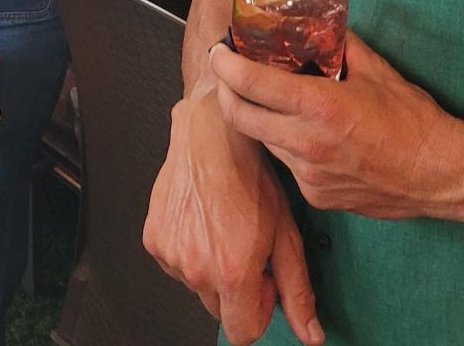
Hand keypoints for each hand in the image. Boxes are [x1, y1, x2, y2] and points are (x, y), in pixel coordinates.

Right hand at [144, 75, 322, 345]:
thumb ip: (296, 291)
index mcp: (231, 273)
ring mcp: (169, 254)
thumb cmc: (251, 177)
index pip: (243, 332)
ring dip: (210, 268)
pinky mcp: (153, 239)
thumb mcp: (286, 235)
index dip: (259, 309)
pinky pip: (175, 263)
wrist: (211, 137)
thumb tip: (310, 334)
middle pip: (219, 309)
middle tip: (246, 246)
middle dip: (235, 287)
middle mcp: (194, 268)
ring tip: (224, 227)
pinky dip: (189, 251)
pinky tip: (203, 221)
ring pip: (196, 285)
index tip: (263, 279)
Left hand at [210, 33, 463, 220]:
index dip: (226, 65)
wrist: (443, 175)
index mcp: (319, 107)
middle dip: (227, 92)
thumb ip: (341, 45)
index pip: (251, 82)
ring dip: (260, 119)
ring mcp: (308, 175)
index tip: (219, 52)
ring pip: (265, 141)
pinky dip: (290, 146)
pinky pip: (289, 165)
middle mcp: (306, 143)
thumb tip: (320, 24)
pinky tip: (309, 135)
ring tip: (272, 101)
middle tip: (229, 74)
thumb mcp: (377, 71)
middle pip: (240, 116)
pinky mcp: (316, 197)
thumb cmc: (415, 120)